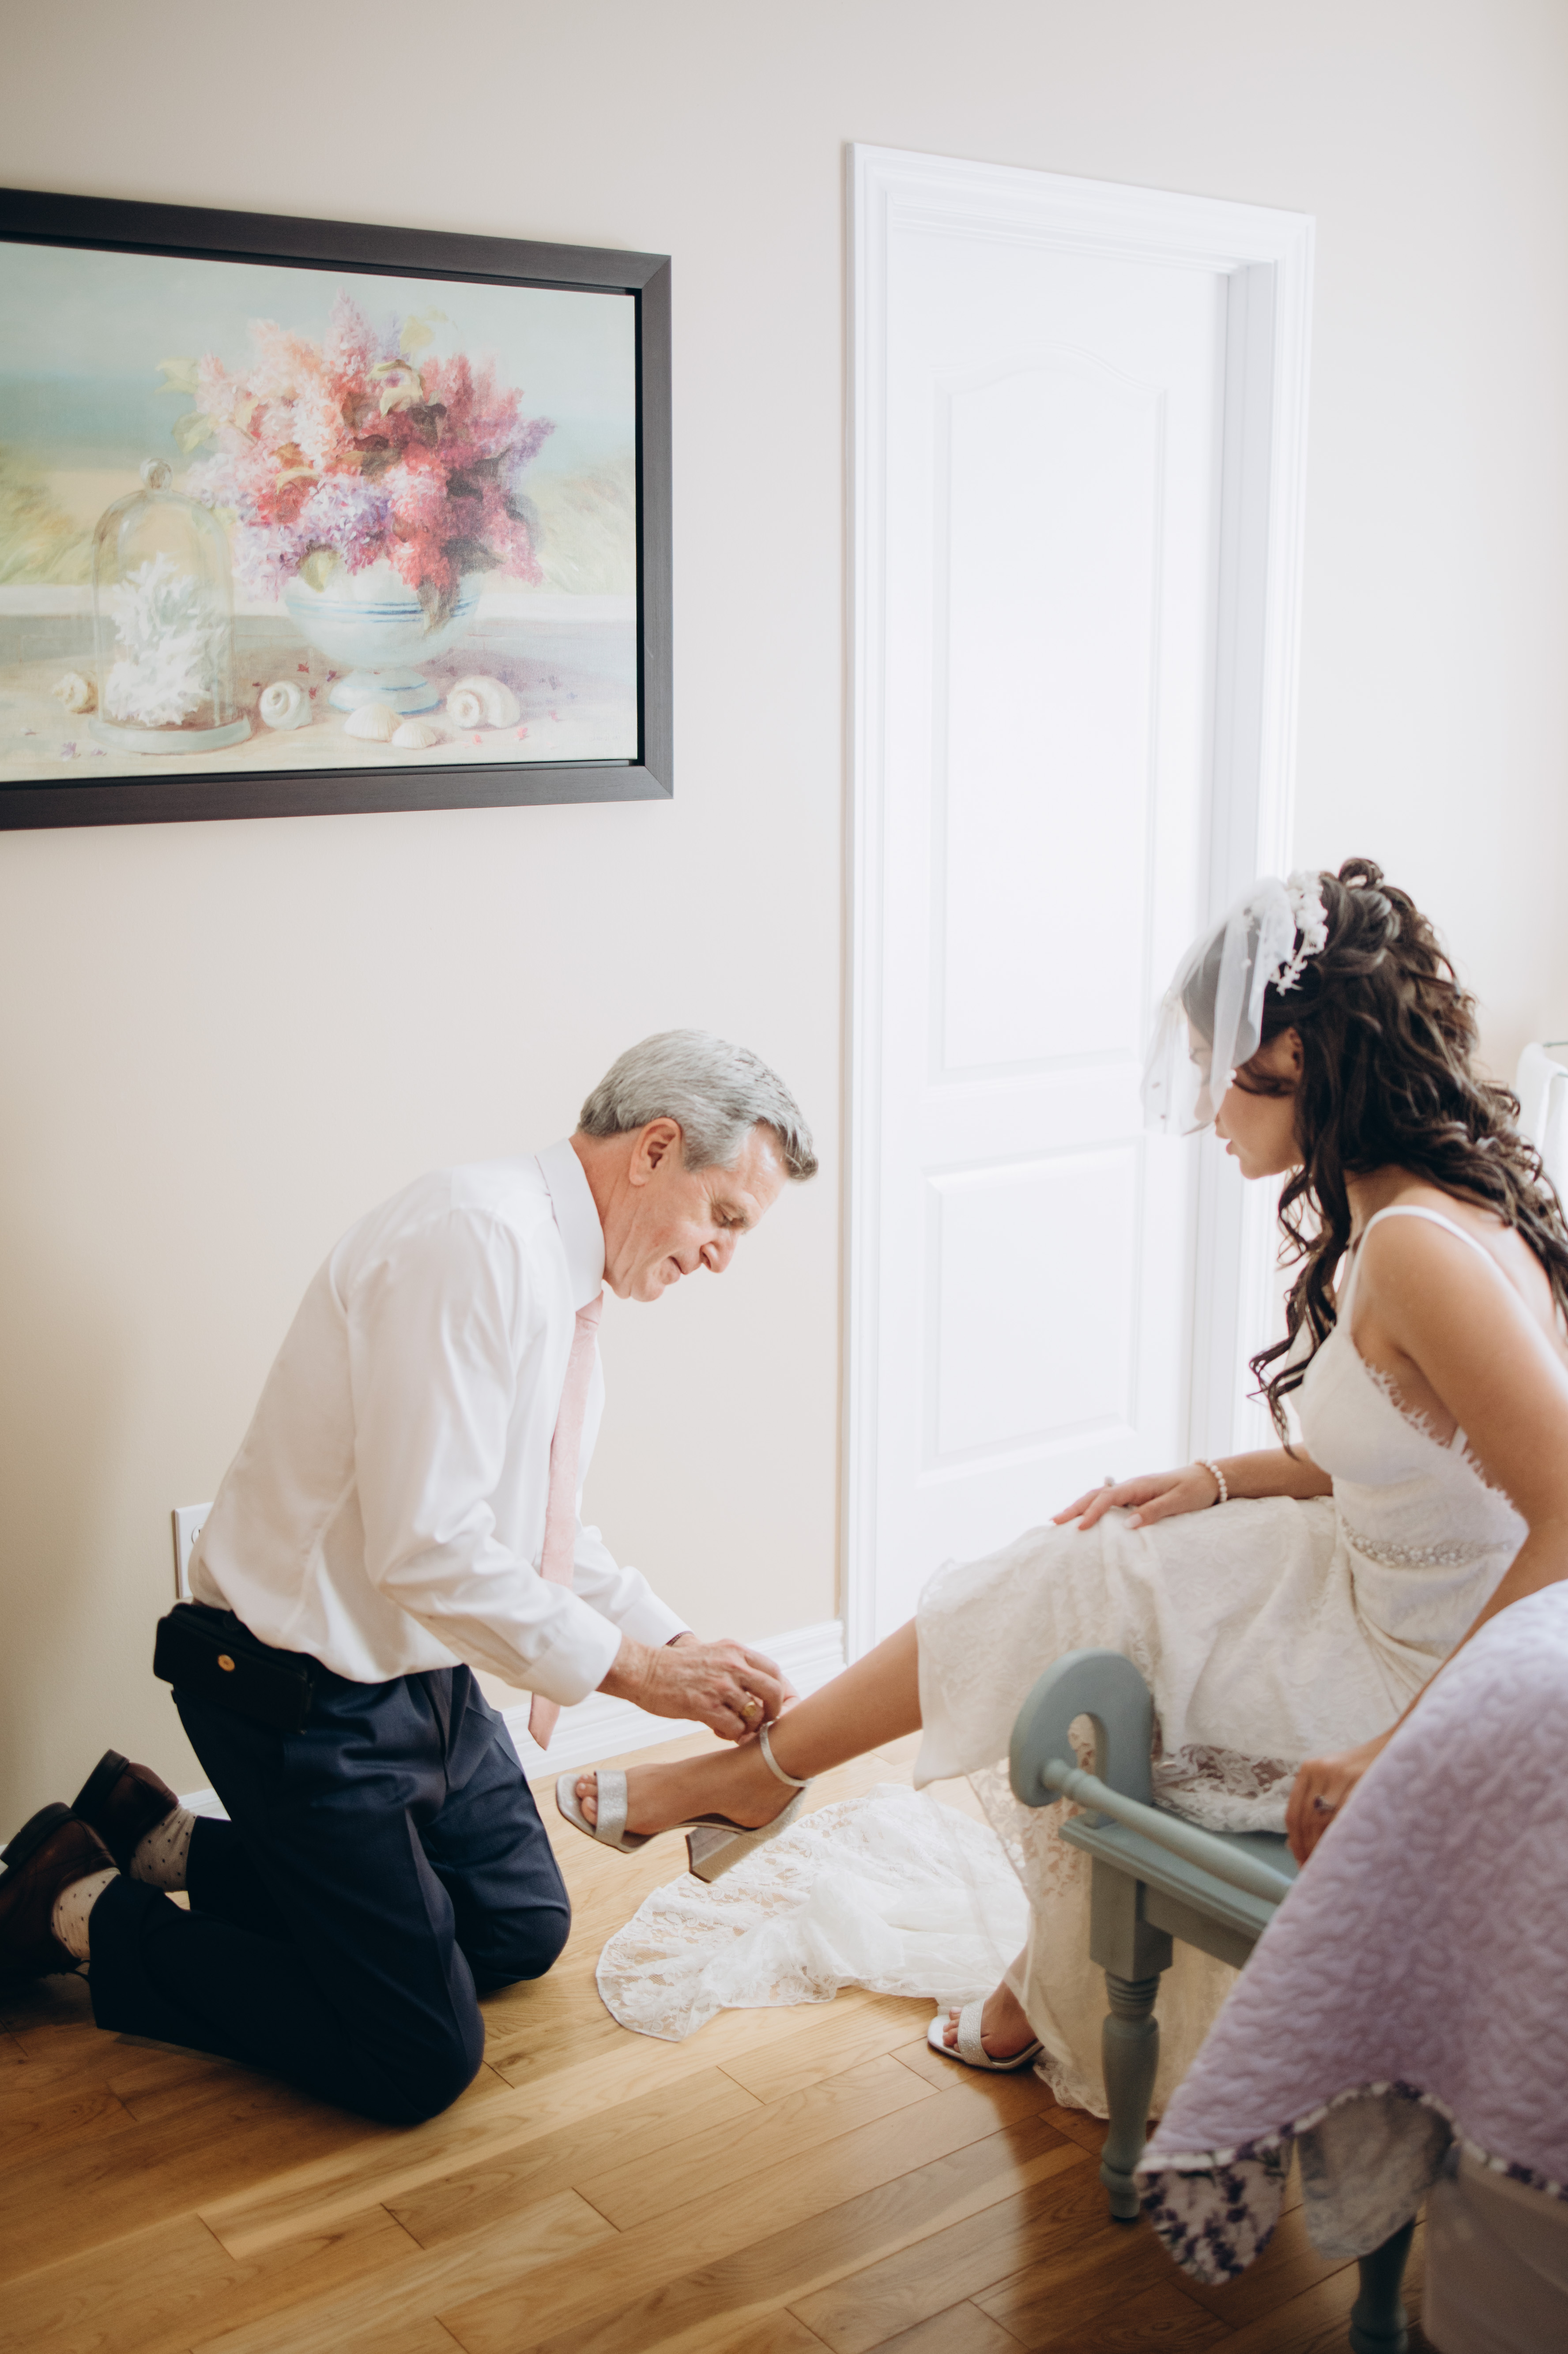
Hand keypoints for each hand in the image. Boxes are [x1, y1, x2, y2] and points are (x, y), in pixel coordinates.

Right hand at [604, 1634, 795, 1740]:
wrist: (643, 1671)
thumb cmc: (674, 1666)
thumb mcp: (709, 1652)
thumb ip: (732, 1664)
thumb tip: (752, 1683)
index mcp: (735, 1651)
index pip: (773, 1672)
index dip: (779, 1692)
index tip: (771, 1705)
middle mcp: (732, 1665)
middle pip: (773, 1692)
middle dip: (772, 1713)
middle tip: (761, 1723)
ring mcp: (720, 1686)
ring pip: (754, 1715)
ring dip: (747, 1727)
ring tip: (733, 1727)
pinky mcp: (705, 1706)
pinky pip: (735, 1728)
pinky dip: (731, 1735)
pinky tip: (718, 1730)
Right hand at [1054, 1465, 1223, 1531]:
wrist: (1209, 1479)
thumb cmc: (1196, 1490)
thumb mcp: (1179, 1502)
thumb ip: (1154, 1512)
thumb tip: (1127, 1524)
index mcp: (1139, 1485)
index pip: (1108, 1498)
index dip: (1092, 1513)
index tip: (1079, 1528)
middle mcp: (1132, 1486)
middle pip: (1096, 1495)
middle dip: (1074, 1507)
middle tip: (1054, 1522)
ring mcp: (1133, 1491)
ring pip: (1099, 1497)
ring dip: (1079, 1507)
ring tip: (1061, 1519)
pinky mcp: (1136, 1497)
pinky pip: (1108, 1502)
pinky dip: (1092, 1508)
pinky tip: (1085, 1517)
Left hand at [1285, 1732, 1388, 1864]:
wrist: (1400, 1744)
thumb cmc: (1369, 1770)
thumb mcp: (1338, 1780)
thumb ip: (1318, 1806)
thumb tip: (1295, 1846)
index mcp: (1309, 1770)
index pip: (1293, 1815)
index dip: (1297, 1844)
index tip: (1303, 1865)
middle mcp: (1320, 1770)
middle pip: (1308, 1821)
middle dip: (1312, 1851)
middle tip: (1320, 1873)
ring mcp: (1341, 1774)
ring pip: (1326, 1822)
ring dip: (1328, 1848)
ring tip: (1335, 1868)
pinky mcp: (1361, 1779)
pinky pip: (1349, 1816)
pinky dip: (1346, 1837)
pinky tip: (1351, 1850)